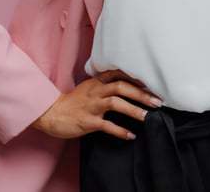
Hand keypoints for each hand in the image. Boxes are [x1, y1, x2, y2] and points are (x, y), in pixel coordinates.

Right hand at [31, 69, 163, 140]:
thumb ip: (105, 85)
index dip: (137, 78)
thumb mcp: (89, 88)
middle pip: (121, 87)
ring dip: (133, 110)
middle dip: (141, 94)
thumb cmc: (73, 102)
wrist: (52, 113)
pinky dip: (120, 130)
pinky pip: (106, 125)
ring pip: (115, 103)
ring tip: (147, 117)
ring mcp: (91, 106)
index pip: (119, 74)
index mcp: (97, 81)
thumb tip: (128, 86)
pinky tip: (131, 135)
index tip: (153, 84)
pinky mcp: (88, 121)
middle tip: (157, 102)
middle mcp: (95, 91)